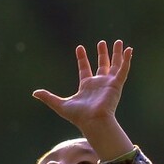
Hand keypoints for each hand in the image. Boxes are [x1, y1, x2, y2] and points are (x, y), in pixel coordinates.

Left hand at [33, 40, 133, 158]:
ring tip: (120, 42)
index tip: (80, 48)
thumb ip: (48, 97)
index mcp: (86, 86)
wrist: (93, 121)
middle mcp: (99, 83)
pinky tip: (129, 50)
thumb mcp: (60, 104)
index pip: (84, 69)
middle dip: (102, 54)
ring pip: (115, 65)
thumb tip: (34, 93)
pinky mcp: (116, 84)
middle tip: (102, 42)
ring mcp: (108, 83)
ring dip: (117, 54)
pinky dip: (127, 60)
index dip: (82, 58)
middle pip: (102, 65)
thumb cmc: (78, 116)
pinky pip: (123, 70)